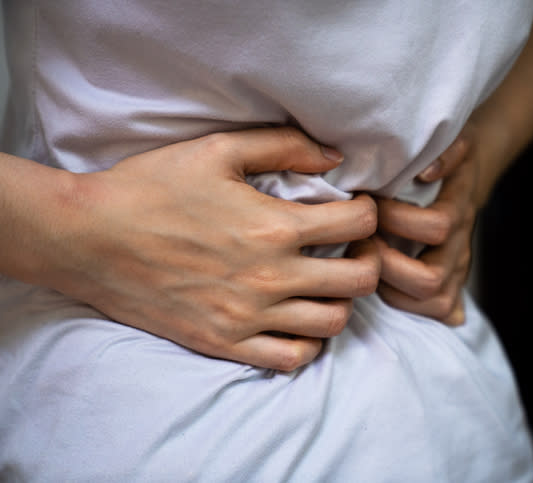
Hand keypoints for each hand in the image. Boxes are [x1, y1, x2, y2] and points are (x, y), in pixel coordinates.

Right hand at [46, 128, 378, 369]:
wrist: (88, 237)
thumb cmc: (150, 187)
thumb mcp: (217, 149)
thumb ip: (283, 147)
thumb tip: (335, 158)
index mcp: (273, 226)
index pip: (360, 224)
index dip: (370, 212)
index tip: (357, 208)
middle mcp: (270, 276)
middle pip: (360, 280)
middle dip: (369, 259)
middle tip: (354, 247)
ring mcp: (248, 316)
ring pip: (333, 323)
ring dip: (341, 300)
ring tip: (325, 282)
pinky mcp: (224, 343)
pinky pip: (291, 358)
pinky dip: (306, 342)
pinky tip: (295, 317)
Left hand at [375, 116, 506, 325]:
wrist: (466, 179)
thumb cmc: (447, 161)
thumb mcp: (452, 143)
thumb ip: (446, 153)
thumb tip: (425, 172)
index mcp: (460, 211)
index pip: (437, 227)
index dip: (398, 219)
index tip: (372, 205)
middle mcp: (460, 248)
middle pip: (431, 279)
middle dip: (387, 264)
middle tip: (361, 245)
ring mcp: (457, 273)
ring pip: (433, 303)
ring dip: (390, 288)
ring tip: (366, 262)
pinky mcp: (451, 288)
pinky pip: (436, 312)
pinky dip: (403, 303)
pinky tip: (381, 283)